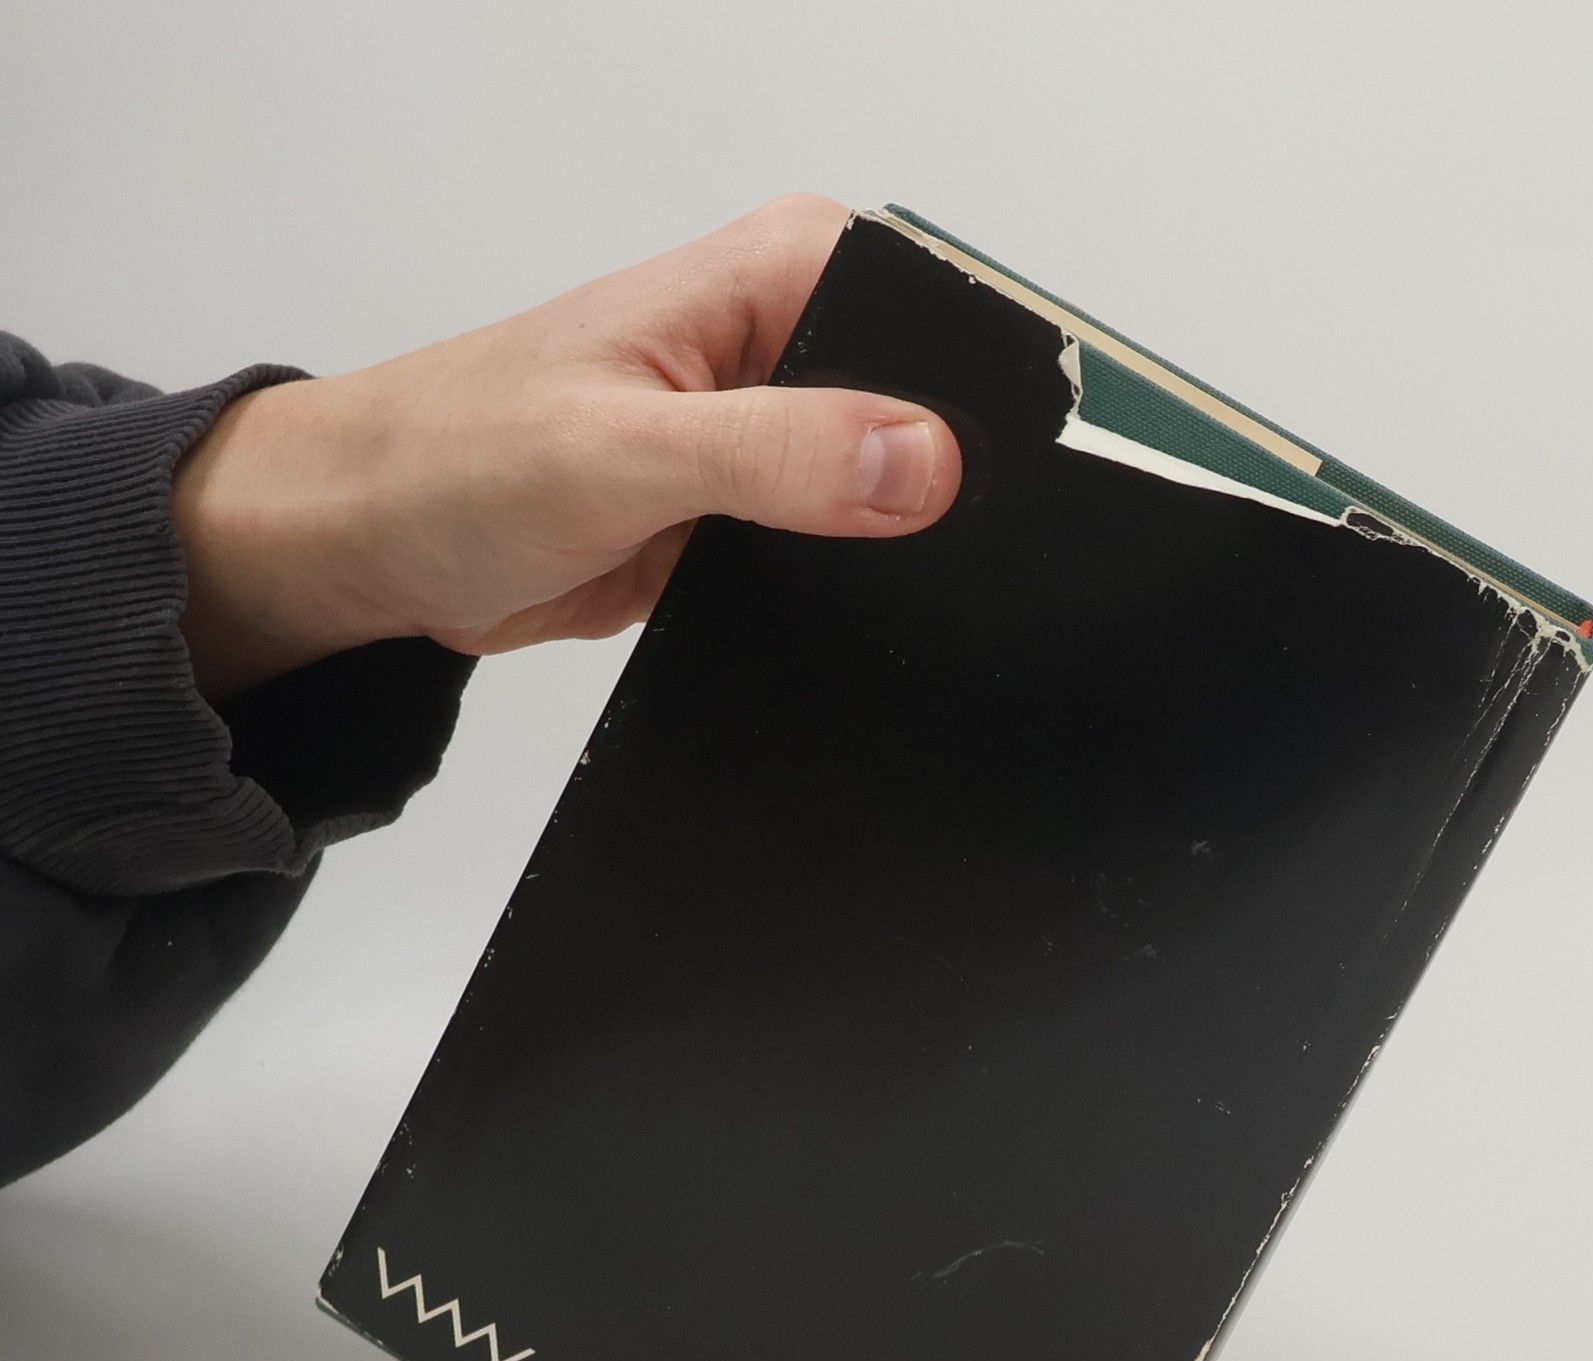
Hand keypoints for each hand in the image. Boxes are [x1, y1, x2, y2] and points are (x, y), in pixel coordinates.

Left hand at [171, 194, 962, 702]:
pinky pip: (842, 560)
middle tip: (903, 553)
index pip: (938, 313)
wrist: (371, 544)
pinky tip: (833, 617)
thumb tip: (926, 464)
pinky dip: (846, 592)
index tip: (986, 486)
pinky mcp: (753, 520)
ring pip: (895, 498)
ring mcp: (774, 439)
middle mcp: (787, 346)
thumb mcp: (622, 452)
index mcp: (775, 276)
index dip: (978, 403)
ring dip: (892, 550)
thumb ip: (778, 454)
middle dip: (939, 491)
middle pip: (934, 413)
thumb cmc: (451, 458)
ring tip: (858, 586)